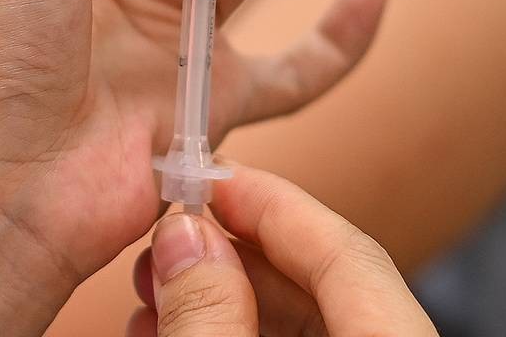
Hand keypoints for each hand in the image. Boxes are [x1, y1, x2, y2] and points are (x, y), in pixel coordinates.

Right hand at [127, 166, 436, 336]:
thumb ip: (209, 316)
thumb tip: (187, 239)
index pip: (349, 252)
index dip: (275, 206)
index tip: (212, 182)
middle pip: (329, 284)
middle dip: (238, 258)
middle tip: (168, 245)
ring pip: (311, 323)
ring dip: (228, 303)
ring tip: (156, 299)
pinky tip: (181, 333)